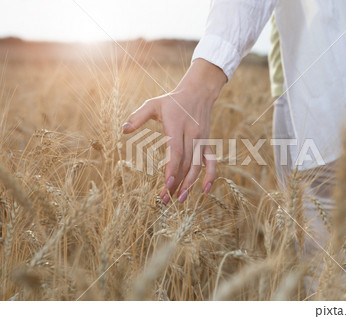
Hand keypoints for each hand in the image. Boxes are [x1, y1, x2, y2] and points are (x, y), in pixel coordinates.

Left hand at [122, 59, 226, 203]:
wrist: (198, 93)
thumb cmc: (172, 101)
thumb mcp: (153, 104)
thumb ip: (137, 117)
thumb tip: (123, 130)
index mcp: (177, 126)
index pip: (177, 151)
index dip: (173, 168)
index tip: (167, 183)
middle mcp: (192, 134)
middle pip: (186, 163)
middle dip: (176, 183)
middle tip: (164, 200)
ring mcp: (201, 140)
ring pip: (198, 166)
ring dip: (190, 184)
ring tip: (179, 200)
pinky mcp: (207, 144)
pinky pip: (211, 162)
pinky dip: (210, 176)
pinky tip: (205, 191)